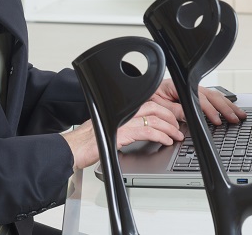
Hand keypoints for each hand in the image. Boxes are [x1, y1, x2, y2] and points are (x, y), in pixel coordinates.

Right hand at [61, 101, 184, 170]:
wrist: (73, 149)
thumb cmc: (86, 142)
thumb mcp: (107, 130)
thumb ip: (122, 127)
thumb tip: (138, 131)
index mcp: (119, 110)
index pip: (146, 103)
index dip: (162, 109)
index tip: (172, 117)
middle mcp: (122, 112)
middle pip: (153, 107)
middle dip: (169, 116)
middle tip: (177, 126)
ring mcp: (122, 121)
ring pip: (153, 118)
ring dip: (168, 127)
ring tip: (176, 135)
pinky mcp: (122, 133)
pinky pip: (147, 131)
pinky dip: (160, 135)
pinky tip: (166, 140)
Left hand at [150, 79, 245, 125]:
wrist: (146, 89)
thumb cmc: (151, 97)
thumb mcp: (159, 104)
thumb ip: (174, 110)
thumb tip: (190, 116)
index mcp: (179, 87)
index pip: (199, 100)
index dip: (209, 111)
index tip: (217, 121)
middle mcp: (189, 87)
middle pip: (212, 97)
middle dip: (226, 108)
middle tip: (236, 119)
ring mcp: (194, 90)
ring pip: (216, 97)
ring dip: (229, 106)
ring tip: (240, 114)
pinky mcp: (196, 94)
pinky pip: (213, 98)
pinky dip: (224, 104)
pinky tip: (231, 109)